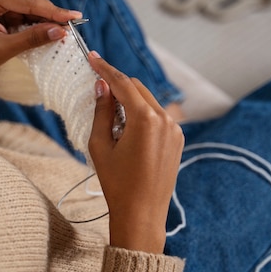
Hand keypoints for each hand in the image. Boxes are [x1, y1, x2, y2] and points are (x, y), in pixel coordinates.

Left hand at [0, 0, 80, 87]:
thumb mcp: (3, 49)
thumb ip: (32, 38)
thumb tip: (60, 31)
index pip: (30, 2)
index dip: (54, 11)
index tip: (75, 18)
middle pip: (32, 2)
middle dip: (52, 15)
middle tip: (75, 26)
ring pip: (31, 9)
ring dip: (46, 20)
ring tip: (65, 31)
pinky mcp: (3, 8)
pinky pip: (25, 15)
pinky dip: (36, 24)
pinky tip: (50, 31)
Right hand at [88, 52, 183, 253]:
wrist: (142, 213)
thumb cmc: (116, 183)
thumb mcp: (100, 145)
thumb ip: (102, 111)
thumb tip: (101, 86)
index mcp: (145, 119)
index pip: (123, 83)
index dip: (106, 69)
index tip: (93, 58)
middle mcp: (165, 119)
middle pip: (137, 87)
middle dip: (118, 85)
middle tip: (97, 89)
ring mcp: (175, 129)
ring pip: (148, 100)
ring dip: (130, 100)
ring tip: (112, 120)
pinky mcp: (178, 139)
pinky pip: (158, 116)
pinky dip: (142, 114)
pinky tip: (128, 130)